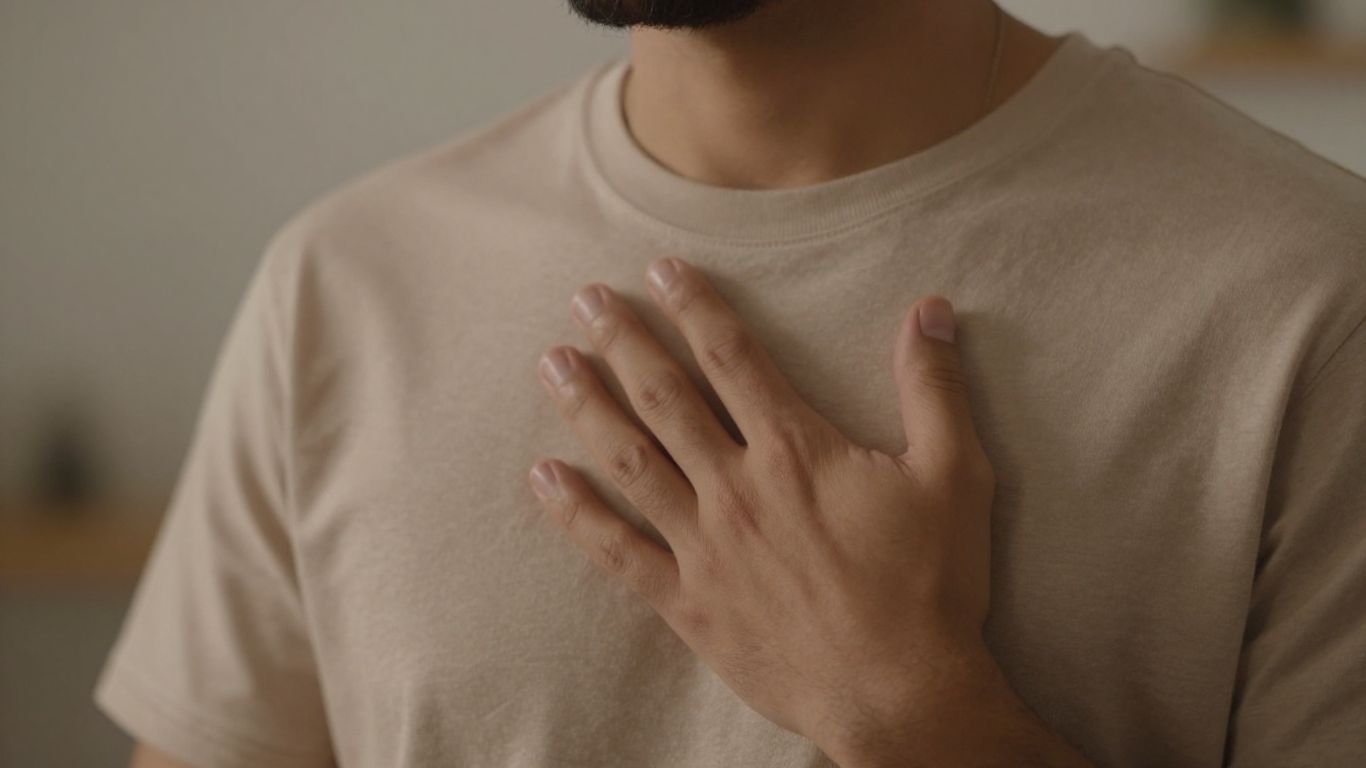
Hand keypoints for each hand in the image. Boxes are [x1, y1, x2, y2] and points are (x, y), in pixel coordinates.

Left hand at [530, 257, 997, 759]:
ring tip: (552, 365)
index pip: (733, 357)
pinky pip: (619, 551)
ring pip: (631, 461)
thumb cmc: (930, 586)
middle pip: (666, 398)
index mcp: (796, 450)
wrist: (898, 693)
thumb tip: (931, 311)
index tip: (660, 269)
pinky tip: (542, 479)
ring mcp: (705, 546)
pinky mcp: (689, 601)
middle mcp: (737, 487)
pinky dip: (577, 515)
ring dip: (588, 408)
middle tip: (585, 299)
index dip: (694, 307)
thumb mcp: (954, 477)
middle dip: (624, 342)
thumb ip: (934, 390)